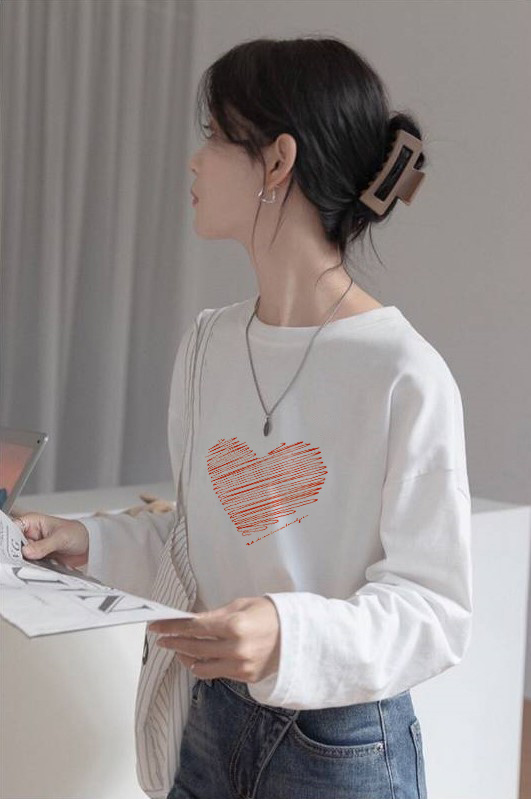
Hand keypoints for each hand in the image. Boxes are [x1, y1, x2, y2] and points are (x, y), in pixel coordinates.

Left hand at [148, 596, 279, 682]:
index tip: (157, 626)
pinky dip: (204, 665)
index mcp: (234, 625)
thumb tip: (191, 621)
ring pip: (201, 666)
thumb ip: (215, 615)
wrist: (299, 634)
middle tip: (162, 638)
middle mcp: (235, 648)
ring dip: (185, 657)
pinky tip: (196, 659)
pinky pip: (216, 673)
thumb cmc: (270, 614)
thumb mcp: (242, 605)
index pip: (194, 627)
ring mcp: (240, 666)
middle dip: (174, 642)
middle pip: (194, 647)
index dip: (172, 627)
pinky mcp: (245, 677)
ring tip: (177, 649)